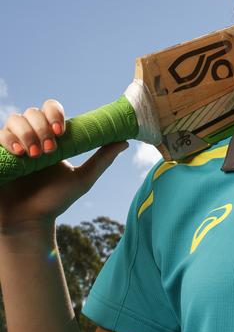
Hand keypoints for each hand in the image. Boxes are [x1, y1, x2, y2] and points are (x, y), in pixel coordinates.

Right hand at [0, 100, 127, 232]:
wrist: (28, 223)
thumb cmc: (54, 202)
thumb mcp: (82, 180)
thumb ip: (101, 160)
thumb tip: (125, 141)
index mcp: (50, 137)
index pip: (50, 109)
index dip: (55, 112)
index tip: (61, 130)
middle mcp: (30, 137)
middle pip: (32, 111)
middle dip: (41, 126)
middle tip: (48, 151)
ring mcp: (11, 145)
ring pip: (14, 119)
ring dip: (26, 133)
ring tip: (34, 155)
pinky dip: (8, 139)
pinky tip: (18, 153)